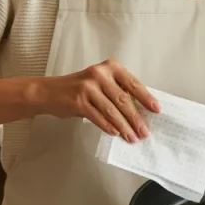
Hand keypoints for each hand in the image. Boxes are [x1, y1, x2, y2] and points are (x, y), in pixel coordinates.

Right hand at [43, 59, 159, 142]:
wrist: (48, 92)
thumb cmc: (79, 88)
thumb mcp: (100, 83)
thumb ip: (117, 91)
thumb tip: (139, 111)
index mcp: (110, 67)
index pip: (133, 84)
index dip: (146, 98)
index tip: (156, 110)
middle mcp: (100, 74)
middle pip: (124, 100)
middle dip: (136, 118)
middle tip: (145, 132)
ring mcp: (88, 87)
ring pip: (112, 111)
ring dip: (124, 127)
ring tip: (133, 137)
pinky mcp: (78, 101)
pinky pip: (98, 117)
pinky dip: (108, 127)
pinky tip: (116, 134)